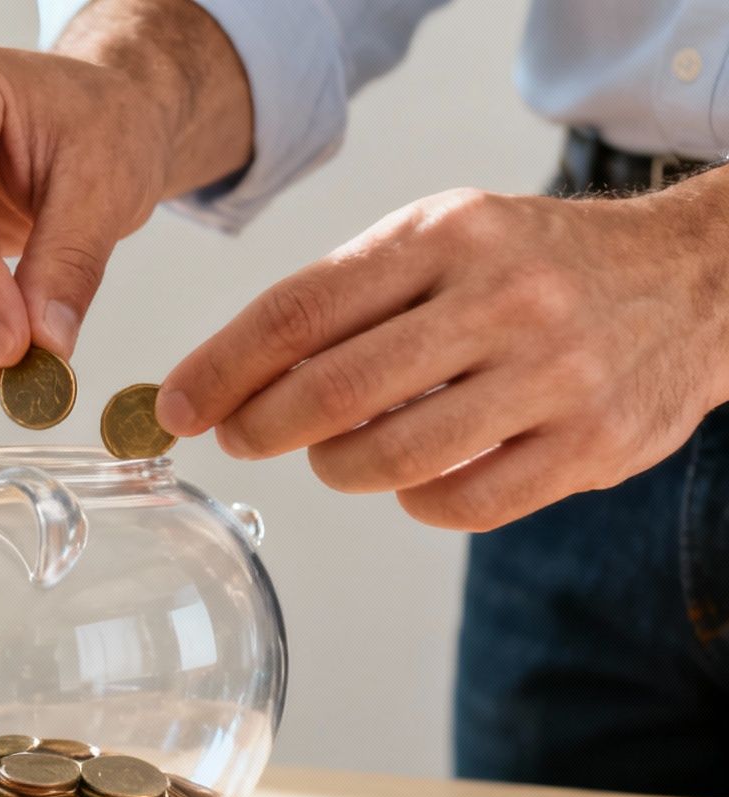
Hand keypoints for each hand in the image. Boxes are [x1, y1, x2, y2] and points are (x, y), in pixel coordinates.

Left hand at [157, 184, 728, 530]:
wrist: (690, 281)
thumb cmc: (527, 267)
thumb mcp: (440, 240)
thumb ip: (343, 299)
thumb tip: (226, 378)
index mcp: (447, 235)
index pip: (300, 311)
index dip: (220, 369)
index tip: (176, 405)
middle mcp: (502, 298)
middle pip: (333, 392)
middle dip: (260, 427)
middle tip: (239, 437)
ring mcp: (552, 375)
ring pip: (389, 460)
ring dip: (335, 468)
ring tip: (333, 454)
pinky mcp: (588, 446)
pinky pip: (458, 504)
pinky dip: (413, 502)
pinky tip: (413, 477)